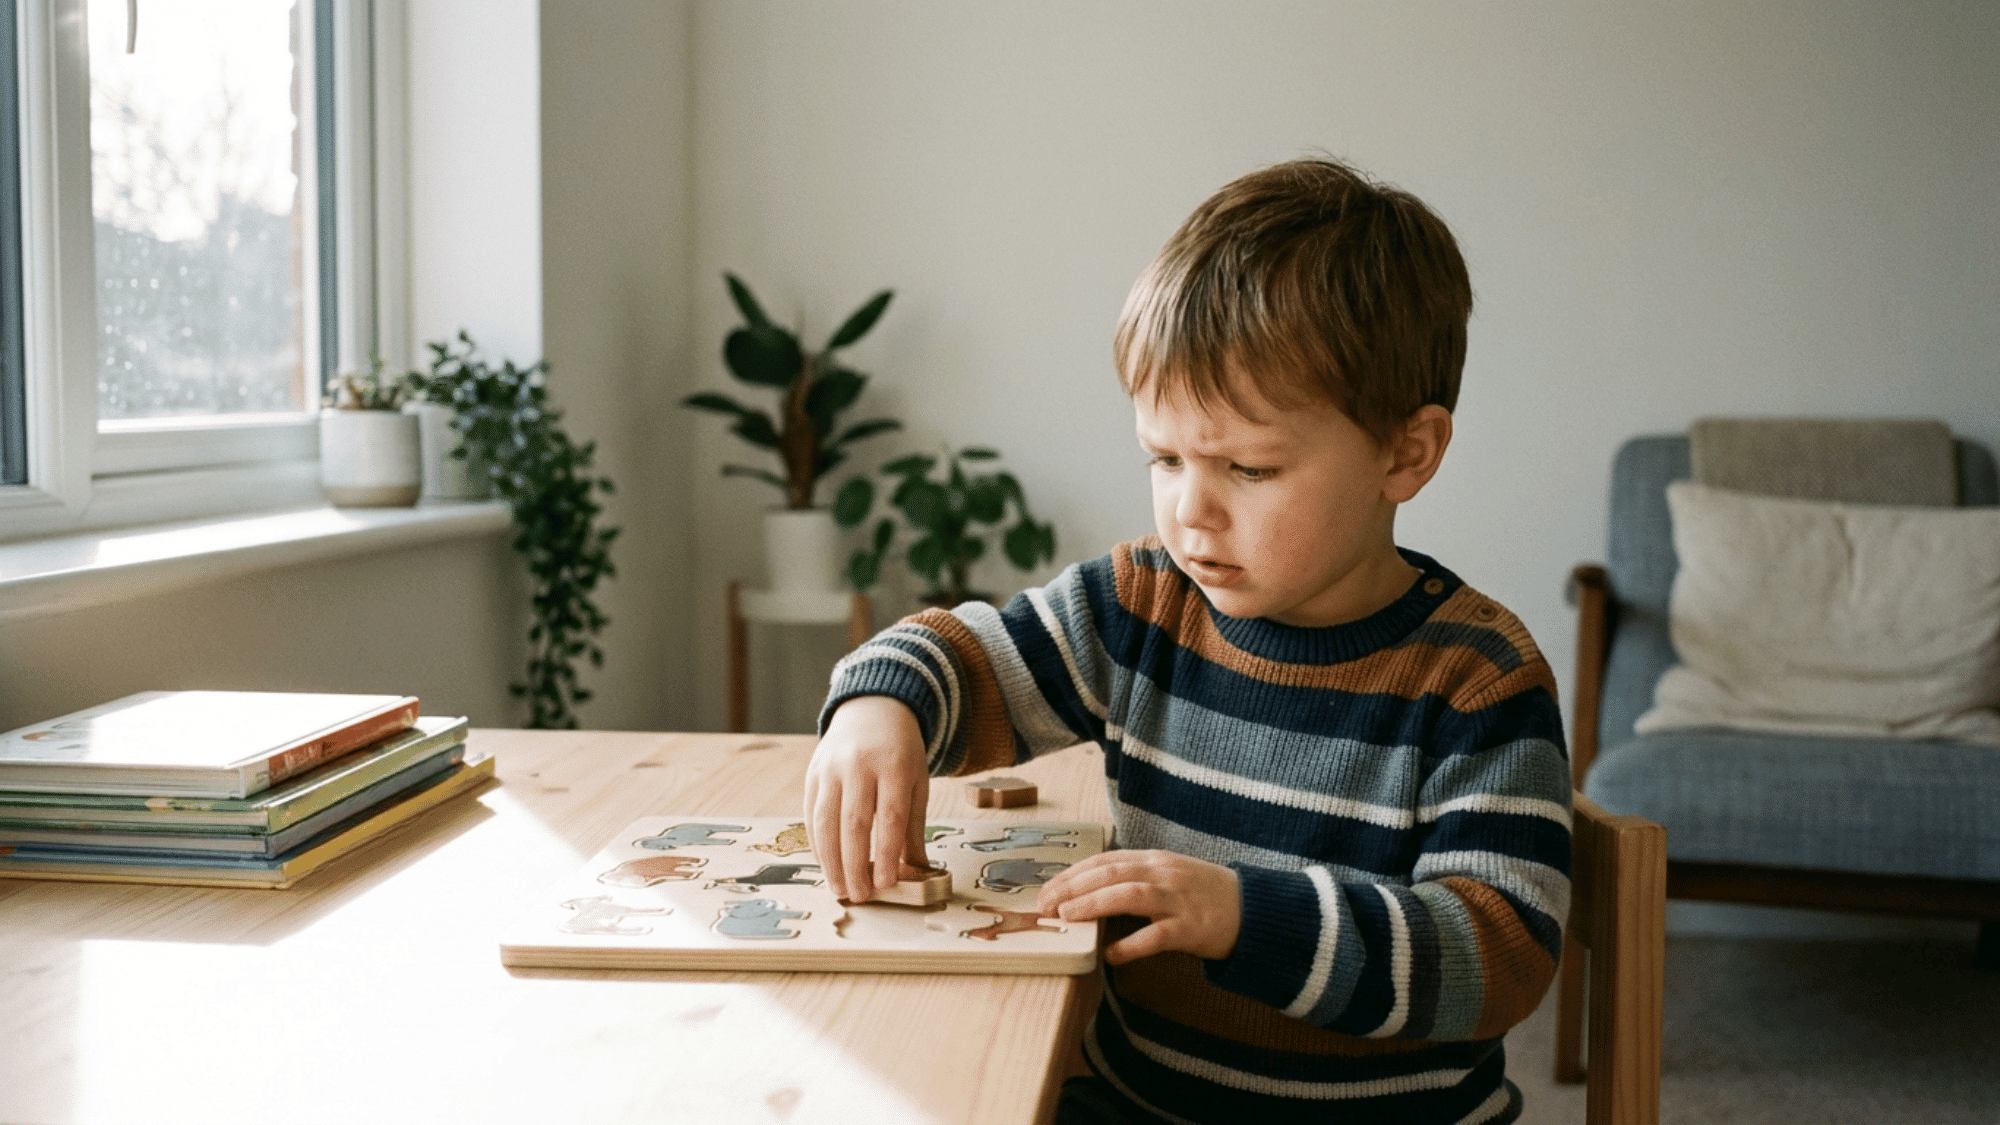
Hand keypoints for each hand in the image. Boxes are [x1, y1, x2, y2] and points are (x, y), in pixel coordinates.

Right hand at [804, 695, 929, 903]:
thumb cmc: (900, 752)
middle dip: (855, 865)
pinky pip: (811, 815)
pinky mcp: (813, 774)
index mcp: (893, 765)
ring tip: (840, 889)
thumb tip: (914, 873)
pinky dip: (817, 845)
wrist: (873, 710)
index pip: (889, 817)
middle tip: (860, 896)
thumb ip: (914, 827)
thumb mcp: (918, 782)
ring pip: (825, 822)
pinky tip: (826, 866)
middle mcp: (859, 765)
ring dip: (830, 861)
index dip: (887, 854)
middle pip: (854, 823)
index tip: (887, 884)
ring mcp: (831, 768)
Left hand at [1036, 850, 1240, 963]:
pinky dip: (1131, 945)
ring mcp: (1178, 901)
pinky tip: (1111, 954)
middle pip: (1110, 874)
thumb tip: (1088, 893)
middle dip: (1072, 887)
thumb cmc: (1205, 895)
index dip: (1072, 872)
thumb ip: (1135, 879)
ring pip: (1129, 895)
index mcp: (1155, 860)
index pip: (1105, 859)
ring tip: (1067, 917)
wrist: (1255, 909)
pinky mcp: (1191, 928)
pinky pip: (1157, 936)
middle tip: (1045, 905)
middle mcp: (1164, 874)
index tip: (1047, 887)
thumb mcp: (1169, 876)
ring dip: (1093, 904)